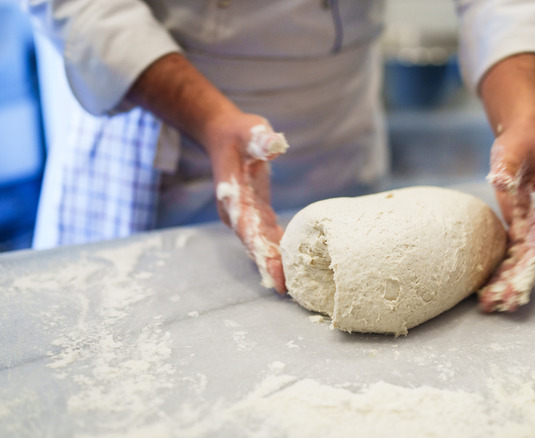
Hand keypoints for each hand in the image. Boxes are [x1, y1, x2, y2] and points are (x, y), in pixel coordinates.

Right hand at [205, 112, 288, 292]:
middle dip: (271, 269)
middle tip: (290, 292)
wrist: (223, 134)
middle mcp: (237, 214)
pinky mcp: (255, 213)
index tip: (276, 277)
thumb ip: (261, 140)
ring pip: (261, 246)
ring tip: (295, 287)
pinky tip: (295, 263)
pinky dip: (279, 251)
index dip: (263, 255)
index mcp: (234, 199)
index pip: (250, 232)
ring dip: (276, 264)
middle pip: (255, 246)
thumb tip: (275, 145)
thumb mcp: (250, 131)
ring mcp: (245, 216)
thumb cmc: (239, 133)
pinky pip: (267, 238)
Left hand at [478, 128, 534, 311]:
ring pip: (525, 264)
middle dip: (517, 285)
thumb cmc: (521, 143)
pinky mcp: (524, 228)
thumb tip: (500, 182)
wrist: (524, 136)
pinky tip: (488, 287)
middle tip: (498, 305)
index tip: (515, 290)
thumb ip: (508, 168)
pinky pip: (515, 256)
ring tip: (488, 304)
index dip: (529, 271)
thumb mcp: (513, 152)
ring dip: (509, 284)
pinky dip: (504, 272)